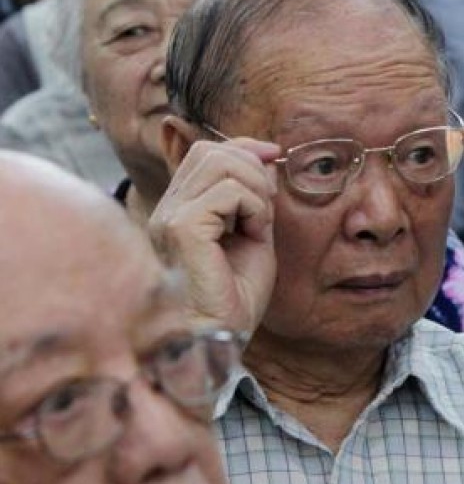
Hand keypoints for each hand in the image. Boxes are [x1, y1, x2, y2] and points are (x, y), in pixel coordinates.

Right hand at [149, 138, 279, 334]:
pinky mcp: (181, 229)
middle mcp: (168, 208)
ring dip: (254, 189)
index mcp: (181, 208)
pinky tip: (252, 235)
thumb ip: (256, 198)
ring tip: (258, 224)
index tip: (276, 156)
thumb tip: (266, 157)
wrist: (222, 336)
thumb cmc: (235, 297)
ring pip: (219, 163)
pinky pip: (227, 192)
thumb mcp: (254, 235)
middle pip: (211, 151)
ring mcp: (170, 217)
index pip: (206, 152)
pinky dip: (252, 208)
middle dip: (253, 167)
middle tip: (266, 207)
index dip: (245, 147)